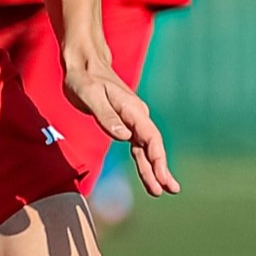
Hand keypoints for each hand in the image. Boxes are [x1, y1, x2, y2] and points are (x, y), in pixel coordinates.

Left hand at [61, 60, 179, 198]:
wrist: (84, 65)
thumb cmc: (85, 79)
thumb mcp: (90, 95)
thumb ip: (106, 116)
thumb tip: (124, 137)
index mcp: (132, 109)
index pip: (150, 137)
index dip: (157, 158)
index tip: (162, 176)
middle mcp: (137, 115)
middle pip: (152, 146)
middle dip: (161, 168)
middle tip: (171, 189)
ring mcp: (132, 121)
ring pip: (145, 149)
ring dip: (153, 169)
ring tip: (160, 190)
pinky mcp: (124, 124)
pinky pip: (137, 147)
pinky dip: (143, 162)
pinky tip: (149, 176)